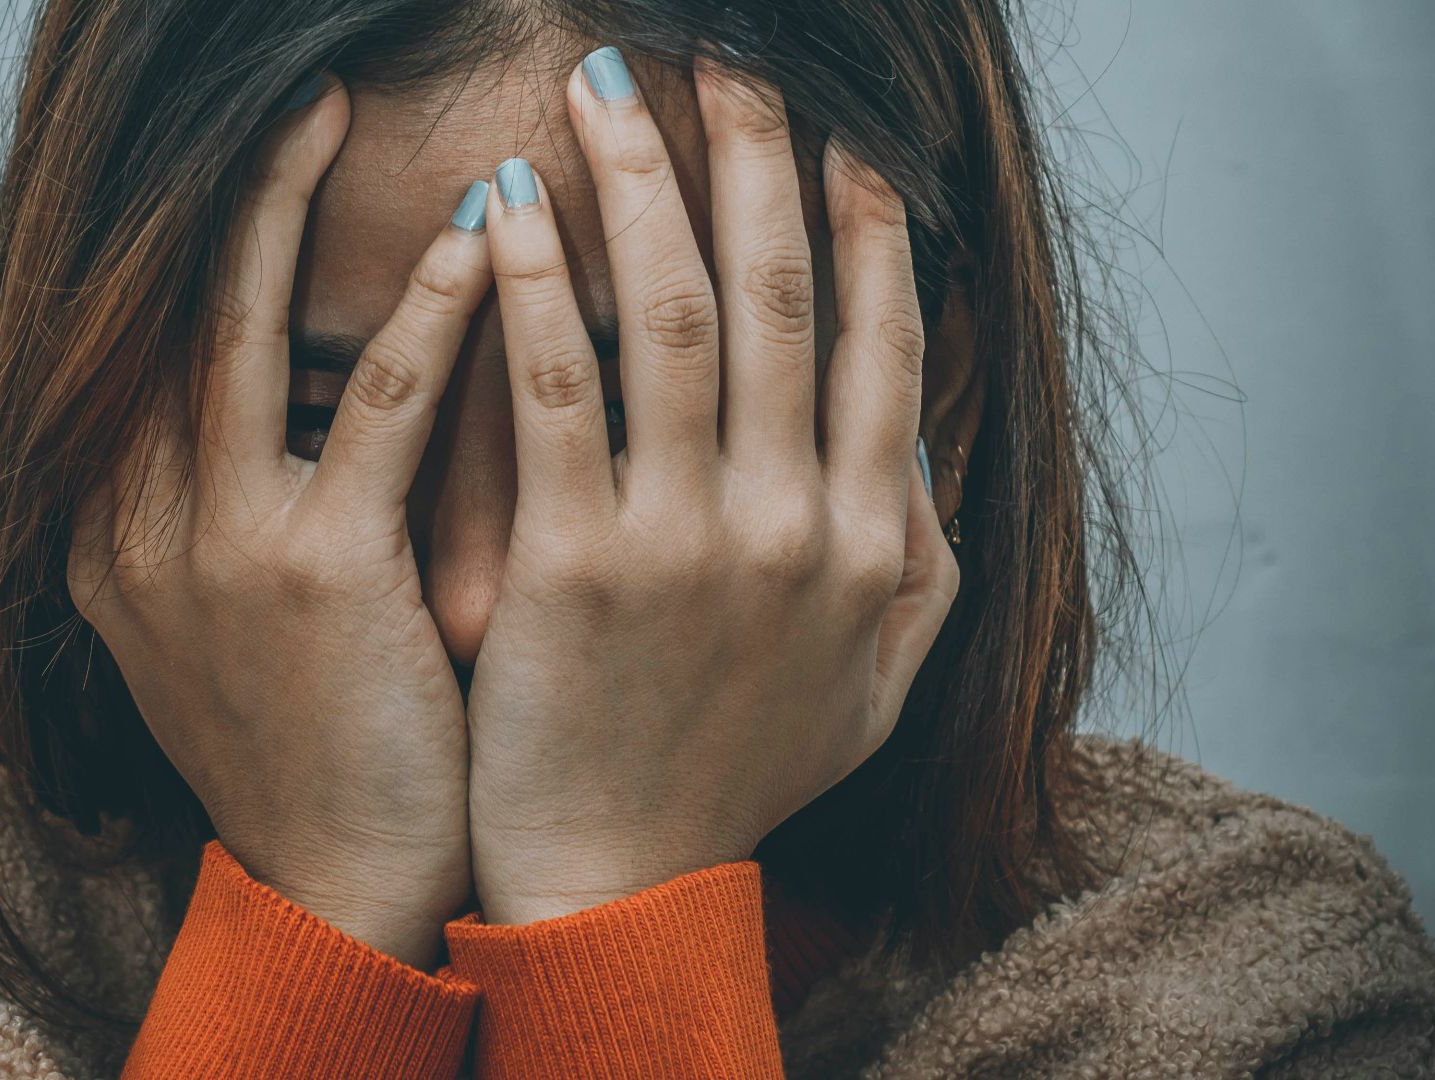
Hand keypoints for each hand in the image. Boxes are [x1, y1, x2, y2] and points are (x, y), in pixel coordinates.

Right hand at [65, 75, 492, 967]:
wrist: (336, 882)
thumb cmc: (312, 740)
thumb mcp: (229, 616)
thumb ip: (227, 504)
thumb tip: (296, 393)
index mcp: (111, 531)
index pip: (139, 346)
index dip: (194, 240)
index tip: (256, 158)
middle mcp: (134, 523)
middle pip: (168, 309)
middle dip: (229, 190)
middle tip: (296, 94)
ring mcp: (212, 546)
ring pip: (241, 329)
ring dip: (289, 205)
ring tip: (341, 107)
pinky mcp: (313, 574)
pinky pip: (375, 409)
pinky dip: (426, 315)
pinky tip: (478, 241)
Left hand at [463, 50, 959, 923]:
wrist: (621, 880)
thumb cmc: (736, 776)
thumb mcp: (873, 684)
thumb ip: (920, 562)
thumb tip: (927, 445)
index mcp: (872, 540)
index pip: (881, 341)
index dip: (865, 223)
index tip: (842, 135)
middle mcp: (797, 523)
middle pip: (780, 294)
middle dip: (755, 156)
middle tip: (726, 56)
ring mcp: (689, 540)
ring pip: (673, 313)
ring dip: (643, 181)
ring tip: (607, 86)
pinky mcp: (576, 563)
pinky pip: (556, 389)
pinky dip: (533, 284)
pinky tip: (506, 202)